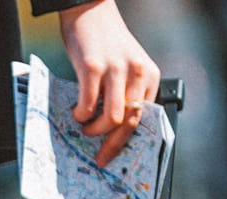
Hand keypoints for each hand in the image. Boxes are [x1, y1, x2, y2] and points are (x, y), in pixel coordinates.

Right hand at [57, 0, 160, 166]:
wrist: (89, 10)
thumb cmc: (105, 41)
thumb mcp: (126, 65)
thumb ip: (126, 91)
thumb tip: (113, 128)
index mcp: (149, 75)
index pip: (144, 117)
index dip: (129, 141)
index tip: (115, 154)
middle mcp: (136, 72)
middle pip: (130, 122)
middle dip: (112, 144)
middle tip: (99, 156)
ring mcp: (116, 70)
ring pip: (113, 118)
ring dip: (96, 130)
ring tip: (85, 128)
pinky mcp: (93, 67)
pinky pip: (89, 103)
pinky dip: (82, 114)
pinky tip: (77, 113)